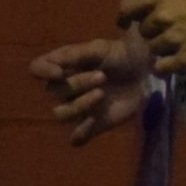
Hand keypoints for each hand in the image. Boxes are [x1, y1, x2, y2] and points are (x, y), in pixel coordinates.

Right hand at [29, 34, 153, 145]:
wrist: (148, 72)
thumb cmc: (123, 54)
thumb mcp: (102, 48)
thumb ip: (76, 54)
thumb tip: (53, 62)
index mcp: (64, 65)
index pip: (37, 68)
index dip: (42, 71)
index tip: (58, 72)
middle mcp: (66, 88)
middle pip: (53, 91)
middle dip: (76, 84)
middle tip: (102, 76)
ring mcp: (78, 107)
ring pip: (61, 114)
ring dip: (78, 105)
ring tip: (102, 94)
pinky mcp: (93, 124)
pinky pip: (76, 138)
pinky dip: (80, 133)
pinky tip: (93, 121)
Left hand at [117, 0, 185, 73]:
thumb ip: (160, 4)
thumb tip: (142, 19)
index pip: (126, 8)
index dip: (124, 18)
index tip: (126, 24)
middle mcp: (162, 16)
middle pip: (143, 33)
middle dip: (154, 34)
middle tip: (172, 31)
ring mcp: (172, 38)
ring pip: (152, 50)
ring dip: (163, 49)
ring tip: (183, 43)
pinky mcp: (183, 58)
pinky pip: (161, 67)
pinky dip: (167, 66)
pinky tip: (179, 60)